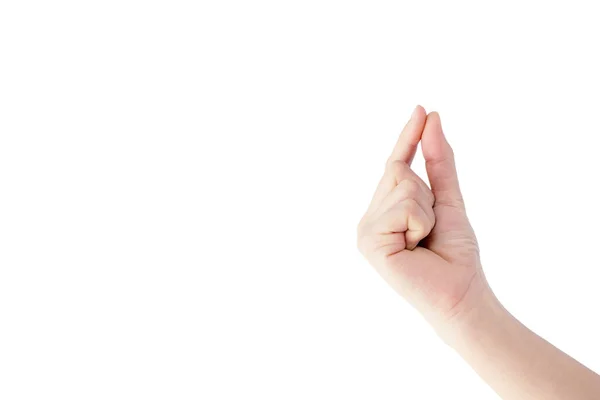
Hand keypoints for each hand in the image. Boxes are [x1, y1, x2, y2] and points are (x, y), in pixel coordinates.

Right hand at [357, 106, 490, 331]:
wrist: (460, 293)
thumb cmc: (454, 253)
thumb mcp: (449, 199)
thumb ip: (439, 162)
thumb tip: (433, 119)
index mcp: (384, 209)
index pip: (396, 164)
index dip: (409, 136)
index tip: (423, 108)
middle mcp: (370, 217)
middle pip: (400, 171)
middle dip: (428, 195)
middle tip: (430, 230)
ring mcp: (365, 230)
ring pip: (403, 186)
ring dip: (427, 211)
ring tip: (423, 240)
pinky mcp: (369, 241)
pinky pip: (404, 207)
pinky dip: (421, 223)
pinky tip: (415, 247)